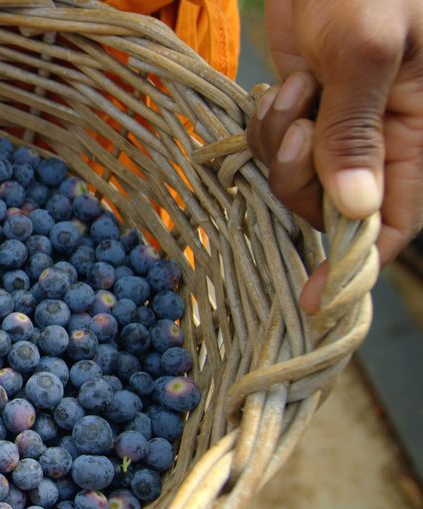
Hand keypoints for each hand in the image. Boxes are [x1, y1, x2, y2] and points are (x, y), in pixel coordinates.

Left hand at [246, 0, 422, 313]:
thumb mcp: (369, 50)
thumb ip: (357, 129)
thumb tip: (355, 210)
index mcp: (417, 134)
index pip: (394, 225)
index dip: (357, 262)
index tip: (314, 297)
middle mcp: (378, 139)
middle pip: (327, 207)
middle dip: (299, 180)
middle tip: (300, 128)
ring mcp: (333, 124)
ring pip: (291, 177)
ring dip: (278, 142)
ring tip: (296, 89)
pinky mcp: (298, 107)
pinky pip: (268, 145)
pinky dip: (264, 124)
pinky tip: (282, 85)